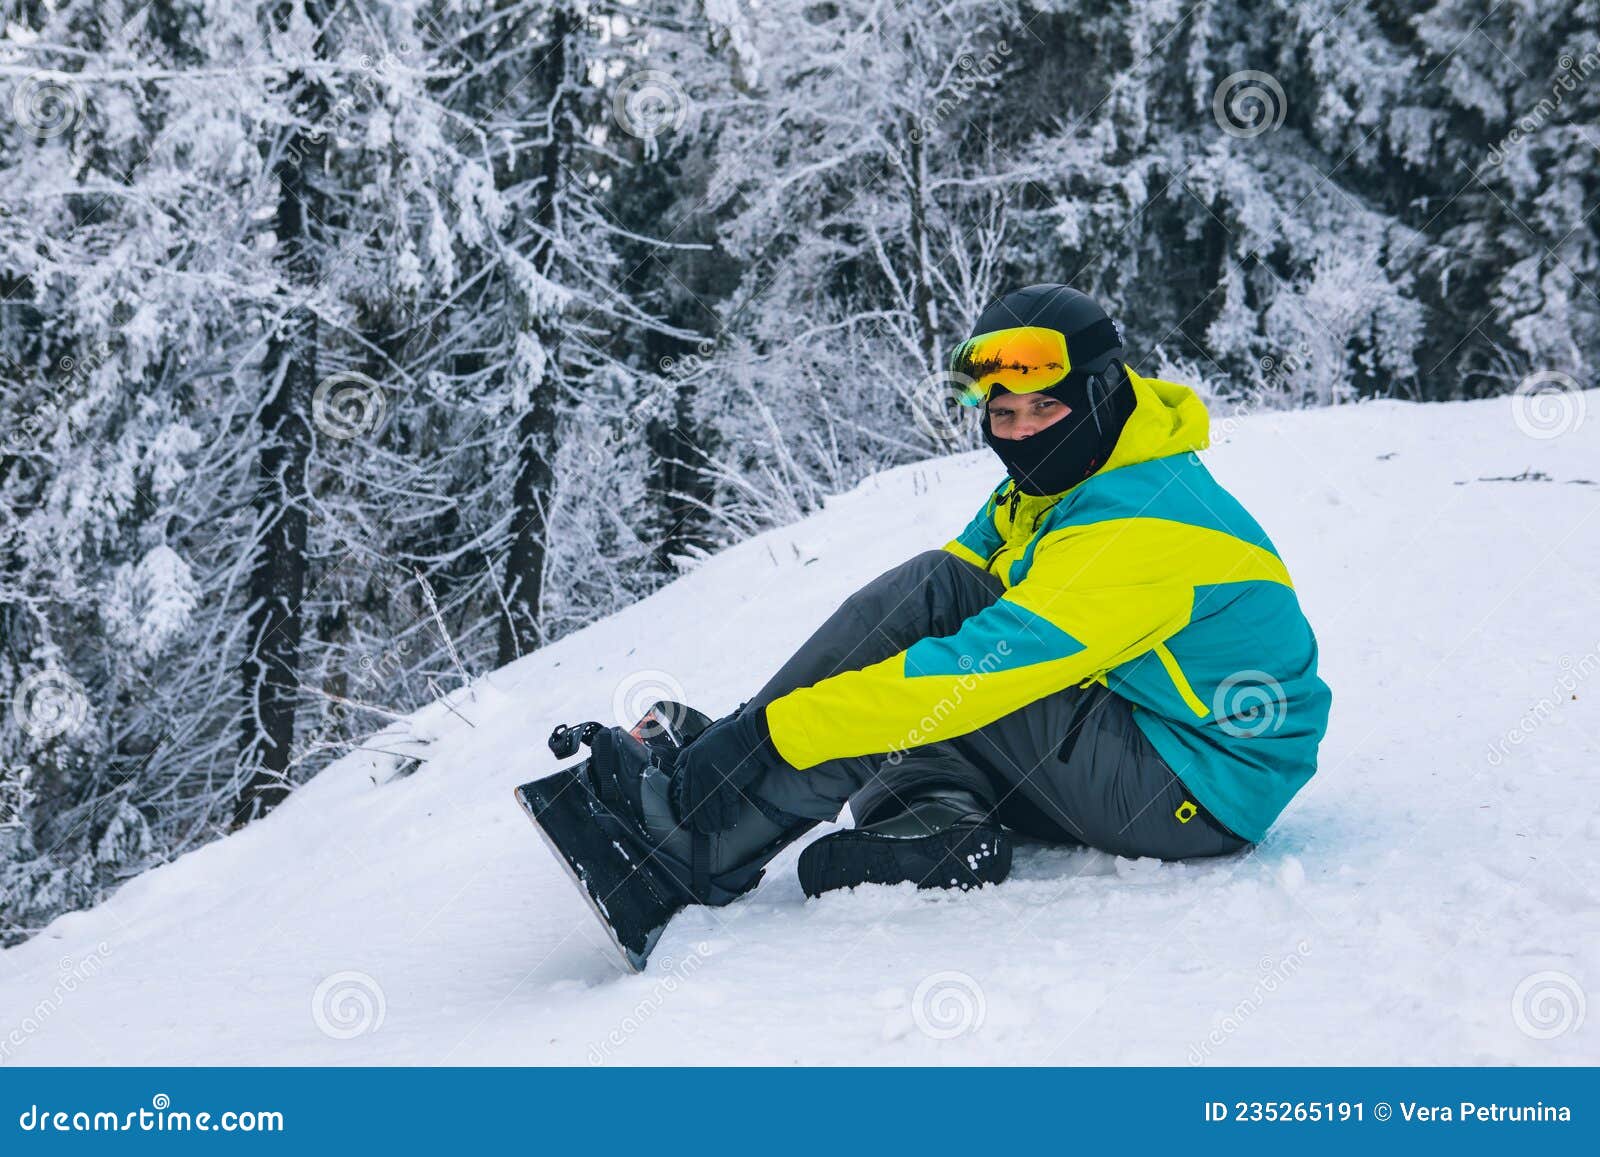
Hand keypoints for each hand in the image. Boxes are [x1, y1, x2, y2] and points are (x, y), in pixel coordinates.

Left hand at [670, 704, 785, 832]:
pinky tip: (730, 824)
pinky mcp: (729, 784)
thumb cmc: (729, 735)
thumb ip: (689, 753)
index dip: (687, 808)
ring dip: (713, 822)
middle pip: (698, 803)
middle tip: (703, 830)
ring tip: (715, 830)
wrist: (749, 734)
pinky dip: (729, 817)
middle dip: (700, 819)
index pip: (686, 791)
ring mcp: (714, 779)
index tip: (688, 820)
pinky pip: (727, 806)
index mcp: (692, 762)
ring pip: (711, 807)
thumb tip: (678, 763)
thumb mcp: (703, 740)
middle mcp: (700, 772)